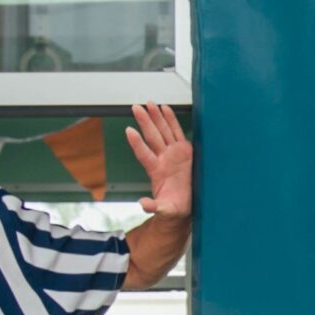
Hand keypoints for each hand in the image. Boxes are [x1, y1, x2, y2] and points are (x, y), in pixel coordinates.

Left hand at [126, 103, 192, 219]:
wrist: (185, 207)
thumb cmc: (174, 209)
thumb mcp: (165, 210)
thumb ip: (154, 207)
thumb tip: (143, 204)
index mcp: (157, 171)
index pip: (144, 154)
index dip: (137, 143)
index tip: (129, 131)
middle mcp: (163, 159)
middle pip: (152, 137)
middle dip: (145, 122)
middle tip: (137, 108)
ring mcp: (173, 154)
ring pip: (163, 132)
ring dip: (156, 117)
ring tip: (150, 104)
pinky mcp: (185, 151)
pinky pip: (177, 133)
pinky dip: (172, 120)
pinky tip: (166, 109)